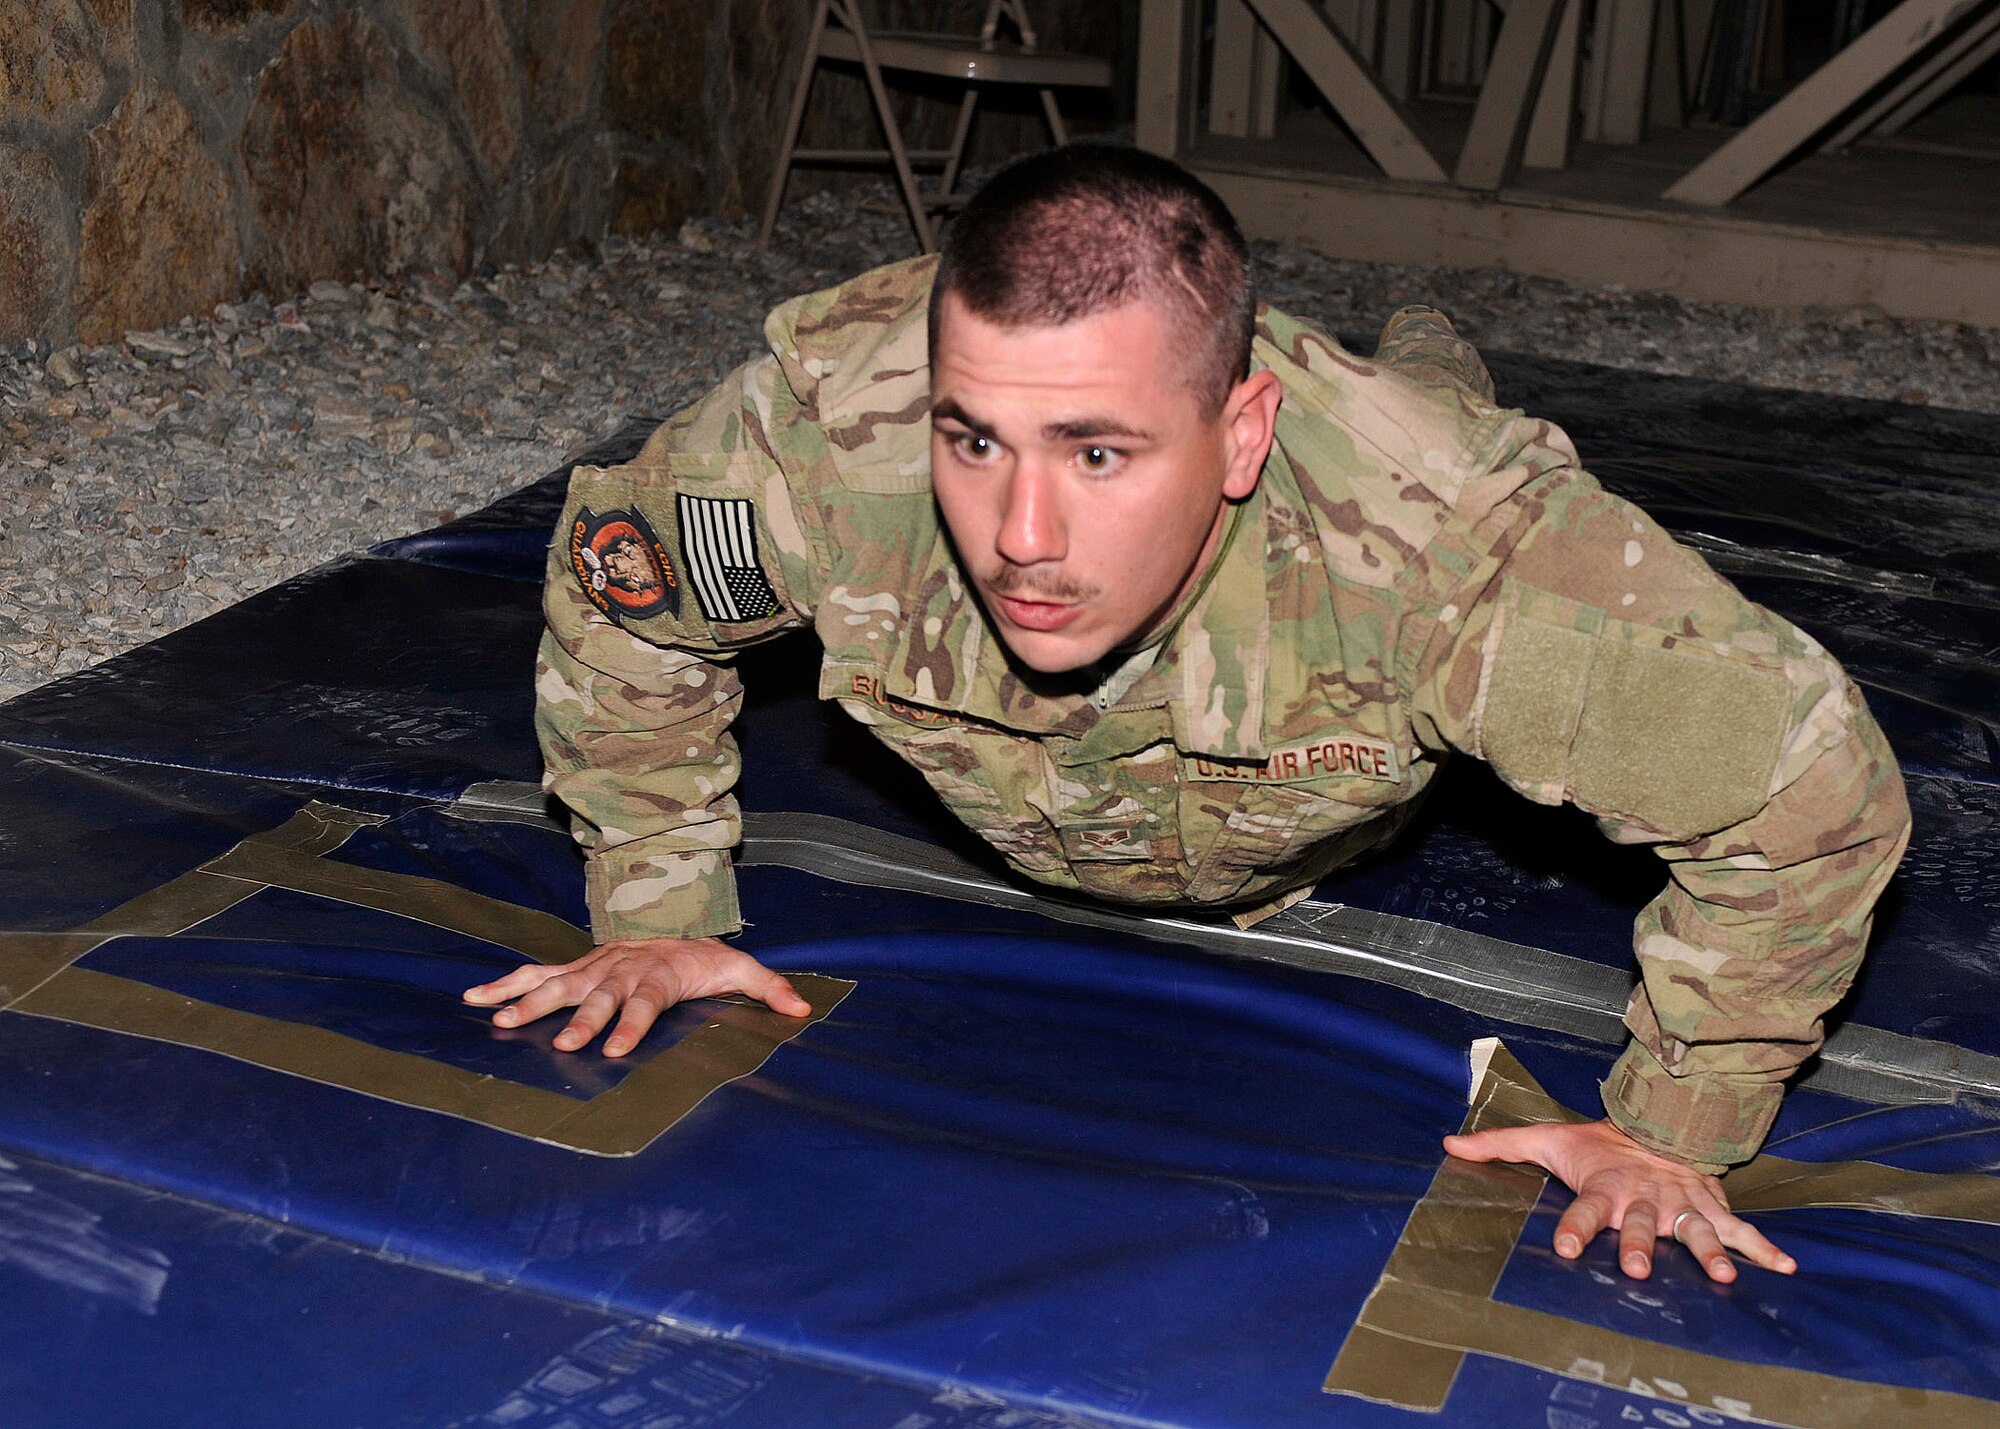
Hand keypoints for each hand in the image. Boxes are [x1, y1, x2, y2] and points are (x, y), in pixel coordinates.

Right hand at [462, 936, 810, 1056]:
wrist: (669, 923)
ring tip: (498, 1020)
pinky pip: (534, 975)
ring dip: (529, 1002)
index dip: (632, 1023)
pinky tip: (474, 998)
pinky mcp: (573, 968)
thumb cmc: (702, 958)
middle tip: (564, 1045)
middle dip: (581, 1019)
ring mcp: (592, 967)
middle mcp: (619, 969)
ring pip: (557, 984)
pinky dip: (504, 984)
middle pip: (598, 995)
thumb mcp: (740, 970)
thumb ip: (768, 988)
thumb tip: (801, 1009)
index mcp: (656, 974)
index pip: (645, 1001)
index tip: (618, 1049)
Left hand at [1443, 1118, 1794, 1283]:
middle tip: (1636, 1269)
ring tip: (1719, 1276)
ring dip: (1707, 1250)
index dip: (1574, 1227)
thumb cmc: (1598, 1142)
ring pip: (1692, 1228)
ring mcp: (1679, 1201)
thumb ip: (1498, 1146)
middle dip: (1638, 1244)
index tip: (1568, 1248)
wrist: (1657, 1118)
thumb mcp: (1546, 1139)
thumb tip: (1448, 1146)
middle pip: (1639, 1223)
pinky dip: (1762, 1247)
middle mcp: (1642, 1196)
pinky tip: (1786, 1267)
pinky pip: (1738, 1227)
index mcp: (1603, 1185)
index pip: (1582, 1208)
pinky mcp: (1709, 1204)